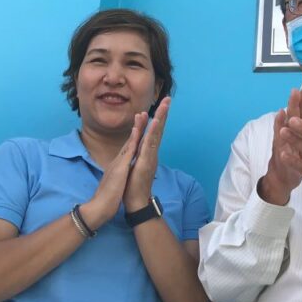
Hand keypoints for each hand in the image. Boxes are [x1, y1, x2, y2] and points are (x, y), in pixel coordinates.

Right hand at [83, 115, 145, 229]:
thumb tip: (120, 171)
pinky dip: (133, 140)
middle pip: (131, 139)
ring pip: (130, 141)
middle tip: (143, 111)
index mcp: (120, 163)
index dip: (136, 134)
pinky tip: (138, 131)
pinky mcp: (120, 167)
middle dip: (138, 125)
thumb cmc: (108, 197)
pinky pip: (128, 151)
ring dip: (137, 127)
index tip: (141, 122)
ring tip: (142, 114)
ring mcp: (119, 162)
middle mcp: (119, 159)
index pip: (130, 146)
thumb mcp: (116, 181)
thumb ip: (117, 174)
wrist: (100, 206)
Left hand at [124, 97, 169, 212]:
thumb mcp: (134, 166)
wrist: (135, 203)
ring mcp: (150, 156)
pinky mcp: (147, 162)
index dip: (157, 118)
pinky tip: (156, 122)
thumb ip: (137, 155)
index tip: (160, 104)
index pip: (153, 132)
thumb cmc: (133, 186)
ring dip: (161, 118)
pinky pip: (150, 144)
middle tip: (168, 98)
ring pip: (156, 134)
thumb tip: (138, 147)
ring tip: (165, 105)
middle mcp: (151, 152)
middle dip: (163, 113)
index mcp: (147, 152)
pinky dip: (154, 132)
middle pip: (159, 129)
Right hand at [257, 80, 301, 204]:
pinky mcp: (280, 148)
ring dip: (291, 104)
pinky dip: (279, 124)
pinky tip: (280, 114)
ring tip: (295, 92)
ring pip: (289, 118)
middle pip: (298, 109)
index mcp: (300, 127)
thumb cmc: (296, 156)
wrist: (282, 176)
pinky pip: (279, 135)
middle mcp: (291, 128)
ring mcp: (284, 137)